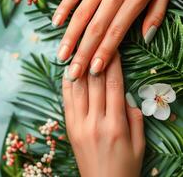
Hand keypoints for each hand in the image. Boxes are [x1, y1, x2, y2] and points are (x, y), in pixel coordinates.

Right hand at [53, 0, 170, 80]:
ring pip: (80, 15)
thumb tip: (145, 38)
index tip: (93, 71)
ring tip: (61, 56)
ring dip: (69, 37)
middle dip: (83, 53)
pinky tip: (55, 24)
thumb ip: (155, 14)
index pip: (116, 32)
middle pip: (95, 29)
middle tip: (73, 72)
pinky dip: (63, 9)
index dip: (104, 53)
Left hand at [62, 52, 144, 176]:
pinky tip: (68, 72)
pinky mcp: (69, 129)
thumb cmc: (125, 166)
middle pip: (94, 83)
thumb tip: (127, 96)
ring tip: (78, 50)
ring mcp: (79, 125)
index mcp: (116, 125)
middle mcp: (95, 122)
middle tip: (95, 41)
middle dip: (95, 60)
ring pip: (77, 90)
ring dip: (78, 68)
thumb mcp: (139, 144)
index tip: (113, 48)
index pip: (113, 86)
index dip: (113, 64)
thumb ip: (134, 118)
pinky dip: (67, 85)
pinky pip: (67, 102)